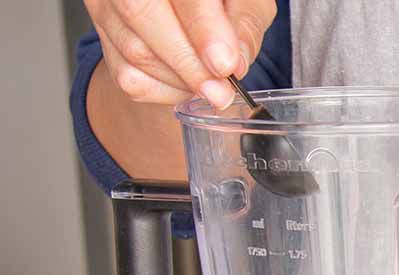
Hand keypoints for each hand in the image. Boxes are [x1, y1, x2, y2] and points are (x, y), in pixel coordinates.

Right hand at [83, 0, 276, 107]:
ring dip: (180, 81)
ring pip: (134, 51)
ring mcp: (105, 2)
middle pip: (141, 14)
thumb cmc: (223, 0)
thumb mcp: (246, 2)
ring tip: (211, 84)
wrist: (190, 6)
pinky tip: (186, 82)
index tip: (225, 65)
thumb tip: (234, 65)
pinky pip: (127, 76)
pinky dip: (163, 90)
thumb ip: (244, 26)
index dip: (203, 29)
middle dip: (188, 64)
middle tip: (221, 92)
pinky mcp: (102, 32)